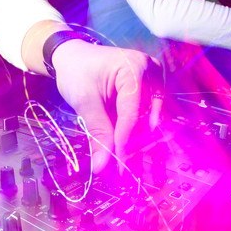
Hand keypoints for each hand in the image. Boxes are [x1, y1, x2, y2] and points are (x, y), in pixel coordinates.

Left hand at [52, 41, 163, 171]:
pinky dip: (141, 138)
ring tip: (139, 170)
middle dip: (139, 147)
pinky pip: (149, 120)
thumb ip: (96, 132)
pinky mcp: (152, 94)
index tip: (119, 165)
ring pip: (153, 123)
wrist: (75, 58)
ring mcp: (155, 83)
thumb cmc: (78, 72)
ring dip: (144, 147)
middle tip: (130, 172)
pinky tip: (136, 157)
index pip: (132, 112)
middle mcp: (152, 74)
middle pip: (149, 119)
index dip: (125, 141)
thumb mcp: (85, 101)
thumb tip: (101, 166)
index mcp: (135, 68)